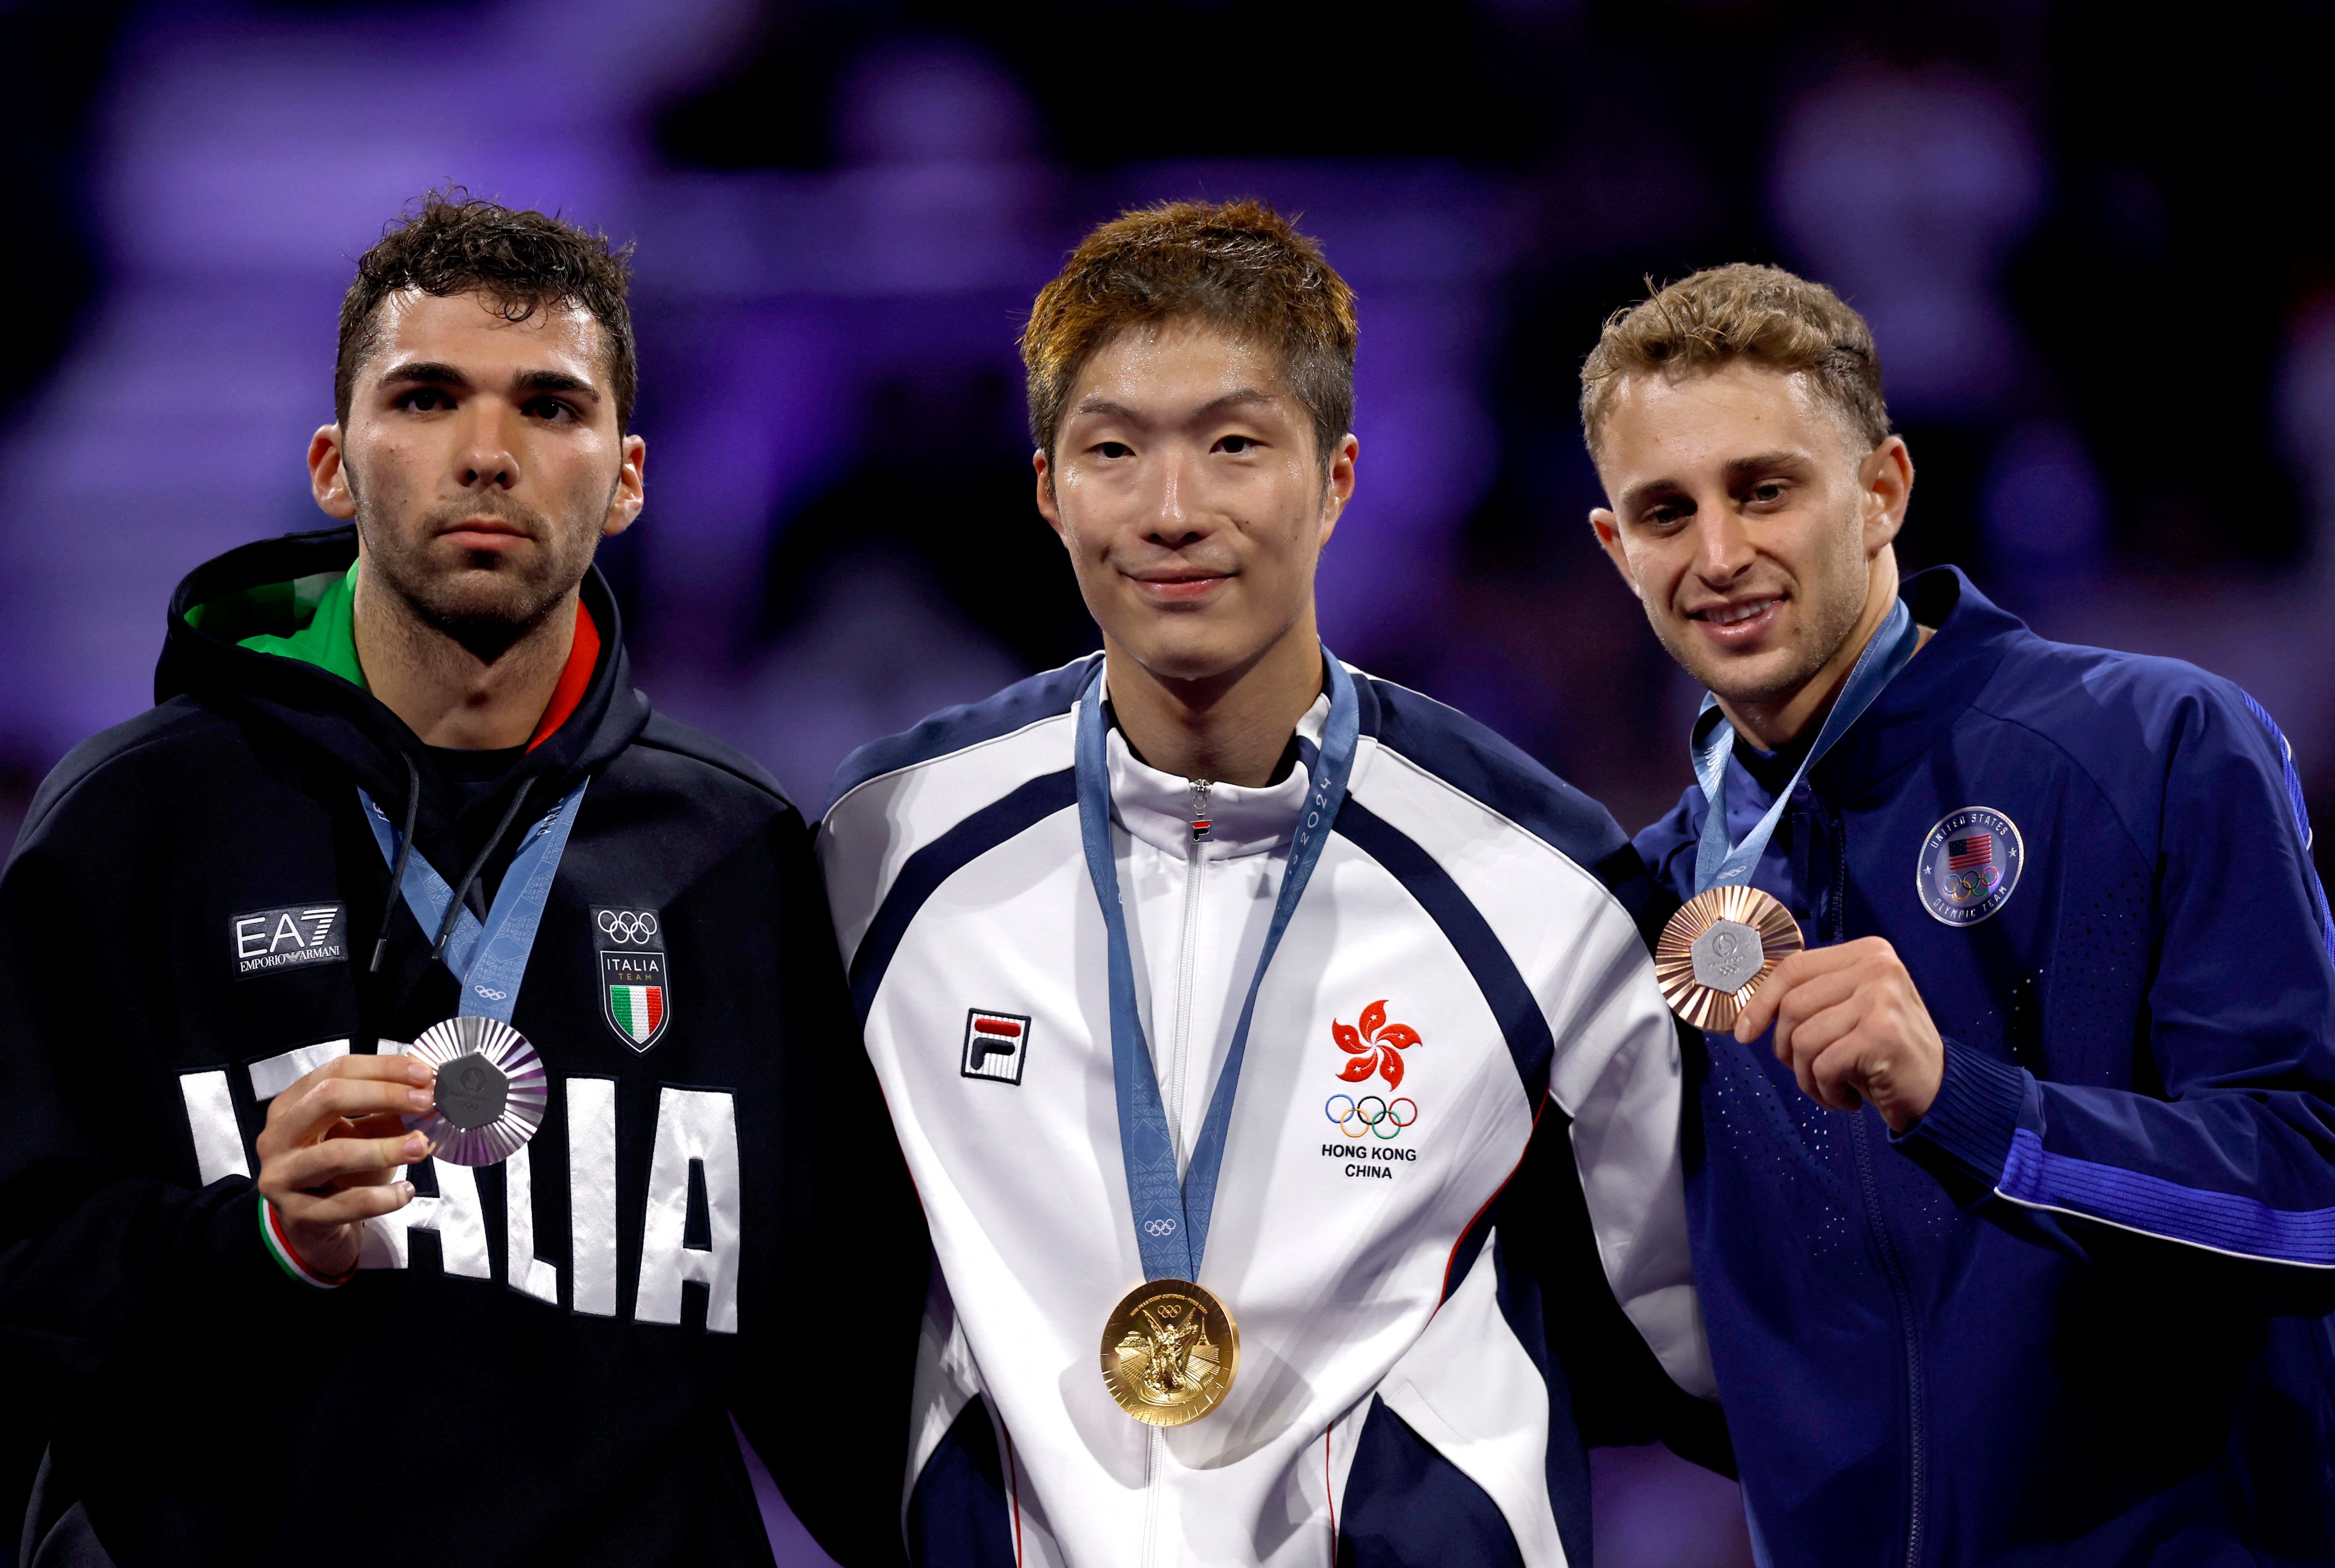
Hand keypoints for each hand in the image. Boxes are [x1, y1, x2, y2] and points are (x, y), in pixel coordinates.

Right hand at [254, 1053, 435, 1277]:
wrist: (314, 1228)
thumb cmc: (340, 1171)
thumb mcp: (362, 1133)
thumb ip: (389, 1110)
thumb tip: (429, 1089)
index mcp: (291, 1105)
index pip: (337, 1071)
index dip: (383, 1068)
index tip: (425, 1074)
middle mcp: (277, 1136)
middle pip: (328, 1099)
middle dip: (384, 1095)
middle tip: (426, 1101)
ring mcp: (282, 1176)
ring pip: (335, 1154)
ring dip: (385, 1148)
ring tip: (421, 1146)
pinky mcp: (297, 1215)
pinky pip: (346, 1203)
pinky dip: (383, 1197)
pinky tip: (406, 1191)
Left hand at [1733, 937, 1942, 1132]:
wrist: (1938, 1092)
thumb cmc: (1883, 1053)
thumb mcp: (1849, 1010)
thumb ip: (1813, 996)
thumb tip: (1752, 1008)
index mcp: (1867, 953)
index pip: (1793, 969)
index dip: (1760, 1002)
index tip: (1744, 1032)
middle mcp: (1877, 967)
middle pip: (1792, 1006)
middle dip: (1786, 1049)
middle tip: (1810, 1071)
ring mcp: (1881, 998)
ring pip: (1803, 1039)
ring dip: (1808, 1076)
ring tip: (1833, 1087)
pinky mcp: (1881, 1034)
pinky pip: (1823, 1065)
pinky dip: (1826, 1091)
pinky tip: (1850, 1097)